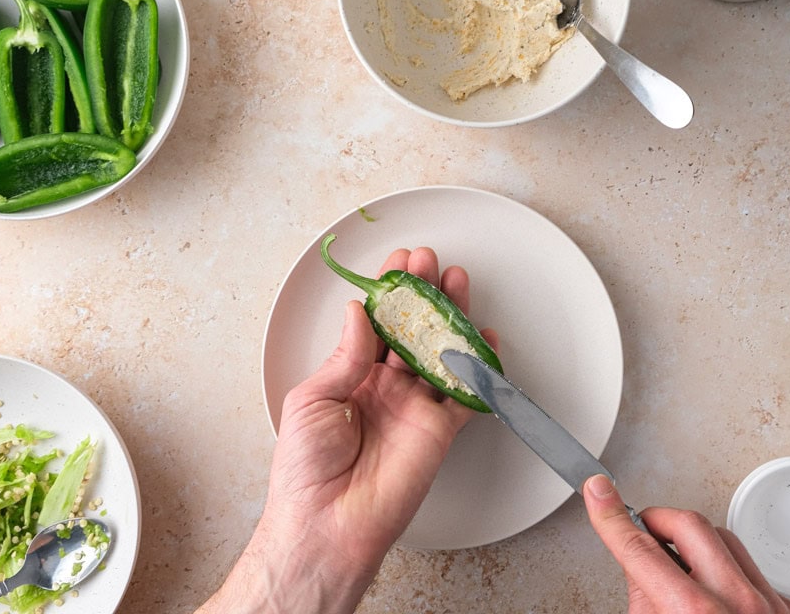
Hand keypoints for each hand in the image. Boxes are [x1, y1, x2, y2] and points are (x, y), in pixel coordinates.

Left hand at [198, 247, 495, 613]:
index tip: (398, 265)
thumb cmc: (305, 471)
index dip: (388, 294)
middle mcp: (384, 388)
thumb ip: (344, 356)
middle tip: (430, 263)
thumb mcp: (312, 399)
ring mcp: (413, 408)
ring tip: (456, 283)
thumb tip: (359, 314)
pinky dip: (478, 368)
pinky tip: (483, 340)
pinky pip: (464, 394)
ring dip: (450, 318)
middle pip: (410, 332)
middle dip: (422, 296)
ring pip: (438, 352)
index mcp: (349, 377)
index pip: (374, 325)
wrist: (327, 525)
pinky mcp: (437, 431)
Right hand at [583, 474, 789, 613]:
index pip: (641, 549)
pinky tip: (714, 594)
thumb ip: (643, 600)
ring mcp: (770, 607)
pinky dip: (727, 573)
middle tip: (641, 533)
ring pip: (726, 541)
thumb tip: (640, 567)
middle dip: (658, 521)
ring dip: (695, 547)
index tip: (598, 491)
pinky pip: (753, 570)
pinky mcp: (789, 611)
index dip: (612, 516)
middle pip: (690, 525)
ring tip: (679, 573)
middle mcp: (738, 606)